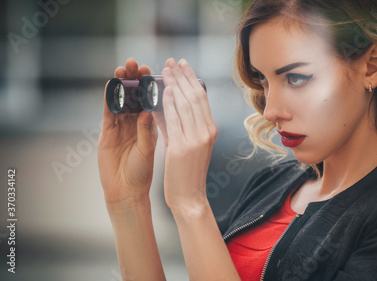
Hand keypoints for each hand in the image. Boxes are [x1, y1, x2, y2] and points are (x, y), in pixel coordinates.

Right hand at [98, 58, 158, 206]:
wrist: (126, 192)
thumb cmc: (142, 173)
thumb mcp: (147, 150)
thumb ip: (147, 131)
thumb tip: (149, 110)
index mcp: (149, 125)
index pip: (149, 100)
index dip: (150, 85)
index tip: (153, 69)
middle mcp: (134, 123)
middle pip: (133, 96)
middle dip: (134, 79)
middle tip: (135, 62)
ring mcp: (119, 127)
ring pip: (120, 101)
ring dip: (120, 84)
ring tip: (122, 68)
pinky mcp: (106, 133)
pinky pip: (107, 113)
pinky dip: (108, 100)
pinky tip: (109, 86)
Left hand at [153, 58, 216, 212]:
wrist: (190, 198)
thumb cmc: (187, 172)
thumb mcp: (188, 144)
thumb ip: (179, 124)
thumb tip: (166, 102)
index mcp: (210, 130)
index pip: (202, 98)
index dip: (191, 79)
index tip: (182, 65)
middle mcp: (206, 132)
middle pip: (195, 97)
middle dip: (183, 76)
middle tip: (172, 61)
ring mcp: (195, 140)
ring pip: (185, 105)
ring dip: (174, 84)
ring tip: (165, 70)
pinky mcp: (181, 148)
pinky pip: (174, 120)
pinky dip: (168, 104)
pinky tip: (162, 92)